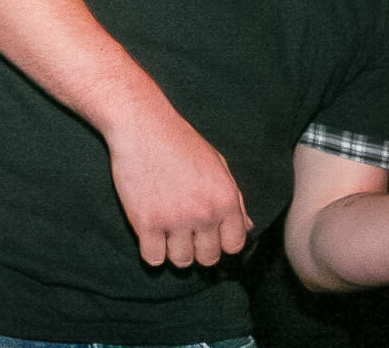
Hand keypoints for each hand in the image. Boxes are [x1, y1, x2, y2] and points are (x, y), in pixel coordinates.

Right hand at [105, 102, 251, 267]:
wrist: (142, 126)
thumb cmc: (180, 142)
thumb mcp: (217, 164)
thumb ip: (234, 198)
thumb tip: (246, 227)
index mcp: (225, 198)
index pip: (234, 245)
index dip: (221, 242)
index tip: (207, 233)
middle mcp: (204, 212)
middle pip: (208, 258)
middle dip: (198, 248)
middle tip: (183, 230)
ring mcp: (175, 219)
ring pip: (181, 262)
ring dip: (173, 250)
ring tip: (165, 229)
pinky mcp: (146, 222)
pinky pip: (153, 259)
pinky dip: (151, 250)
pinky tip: (149, 232)